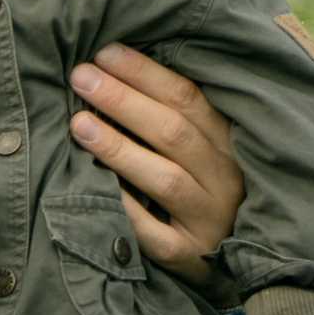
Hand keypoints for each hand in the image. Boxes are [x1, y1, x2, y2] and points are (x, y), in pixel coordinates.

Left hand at [67, 44, 245, 281]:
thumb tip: (112, 65)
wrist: (235, 261)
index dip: (145, 73)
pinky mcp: (192, 256)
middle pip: (173, 133)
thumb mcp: (203, 146)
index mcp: (230, 142)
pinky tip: (97, 190)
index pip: (188, 98)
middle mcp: (226, 179)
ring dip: (120, 149)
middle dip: (124, 100)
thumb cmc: (204, 187)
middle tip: (80, 76)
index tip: (103, 53)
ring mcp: (211, 219)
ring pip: (166, 180)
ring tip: (78, 123)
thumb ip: (172, 113)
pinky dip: (128, 212)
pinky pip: (157, 236)